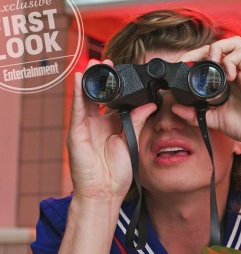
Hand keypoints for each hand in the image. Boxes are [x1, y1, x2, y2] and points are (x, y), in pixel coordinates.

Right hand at [67, 60, 156, 202]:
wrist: (104, 191)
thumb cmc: (117, 172)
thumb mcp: (131, 142)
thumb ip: (138, 121)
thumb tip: (151, 105)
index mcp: (111, 126)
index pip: (113, 101)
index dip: (117, 87)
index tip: (124, 71)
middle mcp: (97, 123)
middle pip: (98, 96)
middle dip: (103, 79)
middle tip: (108, 62)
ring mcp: (85, 126)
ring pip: (86, 98)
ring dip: (90, 80)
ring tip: (94, 63)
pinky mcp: (76, 132)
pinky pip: (77, 108)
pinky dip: (78, 92)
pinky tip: (80, 78)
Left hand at [174, 37, 240, 154]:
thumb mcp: (215, 119)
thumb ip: (196, 114)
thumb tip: (175, 108)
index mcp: (224, 81)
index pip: (207, 59)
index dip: (193, 59)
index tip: (180, 69)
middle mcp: (233, 72)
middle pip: (215, 47)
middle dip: (198, 52)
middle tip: (187, 64)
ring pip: (229, 42)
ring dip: (215, 49)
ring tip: (210, 65)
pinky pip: (239, 52)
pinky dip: (229, 60)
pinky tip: (229, 77)